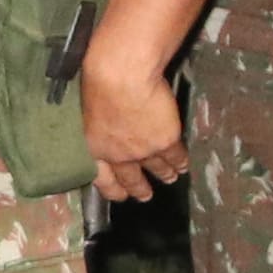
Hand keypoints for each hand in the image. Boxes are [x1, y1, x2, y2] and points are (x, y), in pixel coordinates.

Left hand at [81, 50, 186, 202]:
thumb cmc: (99, 81)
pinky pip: (175, 157)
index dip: (112, 189)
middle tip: (145, 196)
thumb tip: (105, 121)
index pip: (102, 177)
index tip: (119, 195)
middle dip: (138, 188)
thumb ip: (98, 122)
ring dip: (164, 175)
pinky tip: (184, 165)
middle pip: (130, 178)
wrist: (121, 76)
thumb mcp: (89, 109)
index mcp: (95, 147)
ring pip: (156, 168)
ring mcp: (143, 151)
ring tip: (170, 179)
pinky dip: (180, 163)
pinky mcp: (165, 142)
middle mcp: (119, 155)